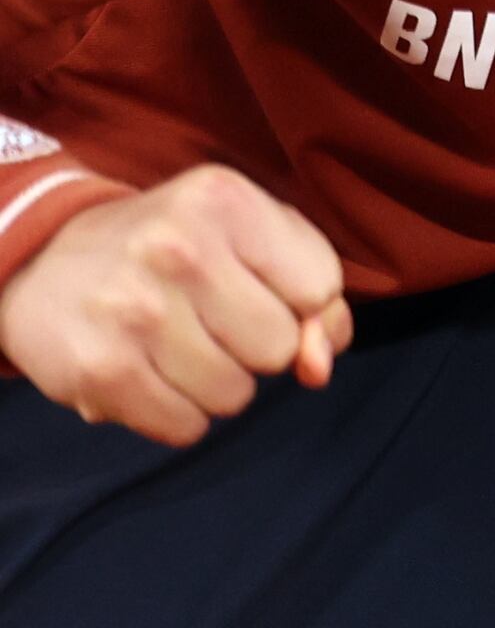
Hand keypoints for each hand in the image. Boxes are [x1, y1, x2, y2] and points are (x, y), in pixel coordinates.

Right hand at [1, 166, 351, 444]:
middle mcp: (179, 250)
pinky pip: (186, 427)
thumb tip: (319, 366)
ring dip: (217, 383)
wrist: (41, 259)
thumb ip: (311, 290)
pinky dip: (180, 414)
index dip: (300, 304)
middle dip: (256, 346)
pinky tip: (152, 375)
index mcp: (224, 201)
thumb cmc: (170, 247)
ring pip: (236, 395)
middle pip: (278, 348)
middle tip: (210, 320)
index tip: (259, 290)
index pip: (319, 289)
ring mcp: (136, 312)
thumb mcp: (248, 235)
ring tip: (177, 345)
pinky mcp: (102, 371)